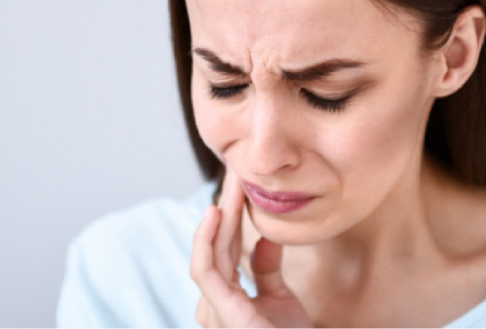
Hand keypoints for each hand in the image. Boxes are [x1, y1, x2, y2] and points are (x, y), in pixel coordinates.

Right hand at [190, 174, 311, 327]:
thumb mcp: (279, 299)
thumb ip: (266, 269)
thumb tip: (265, 238)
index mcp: (226, 299)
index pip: (224, 248)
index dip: (231, 216)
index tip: (241, 184)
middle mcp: (215, 304)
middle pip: (215, 246)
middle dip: (225, 207)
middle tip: (235, 171)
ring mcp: (216, 311)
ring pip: (208, 252)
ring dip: (220, 215)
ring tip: (231, 185)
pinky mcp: (222, 314)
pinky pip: (206, 271)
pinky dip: (206, 240)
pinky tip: (216, 213)